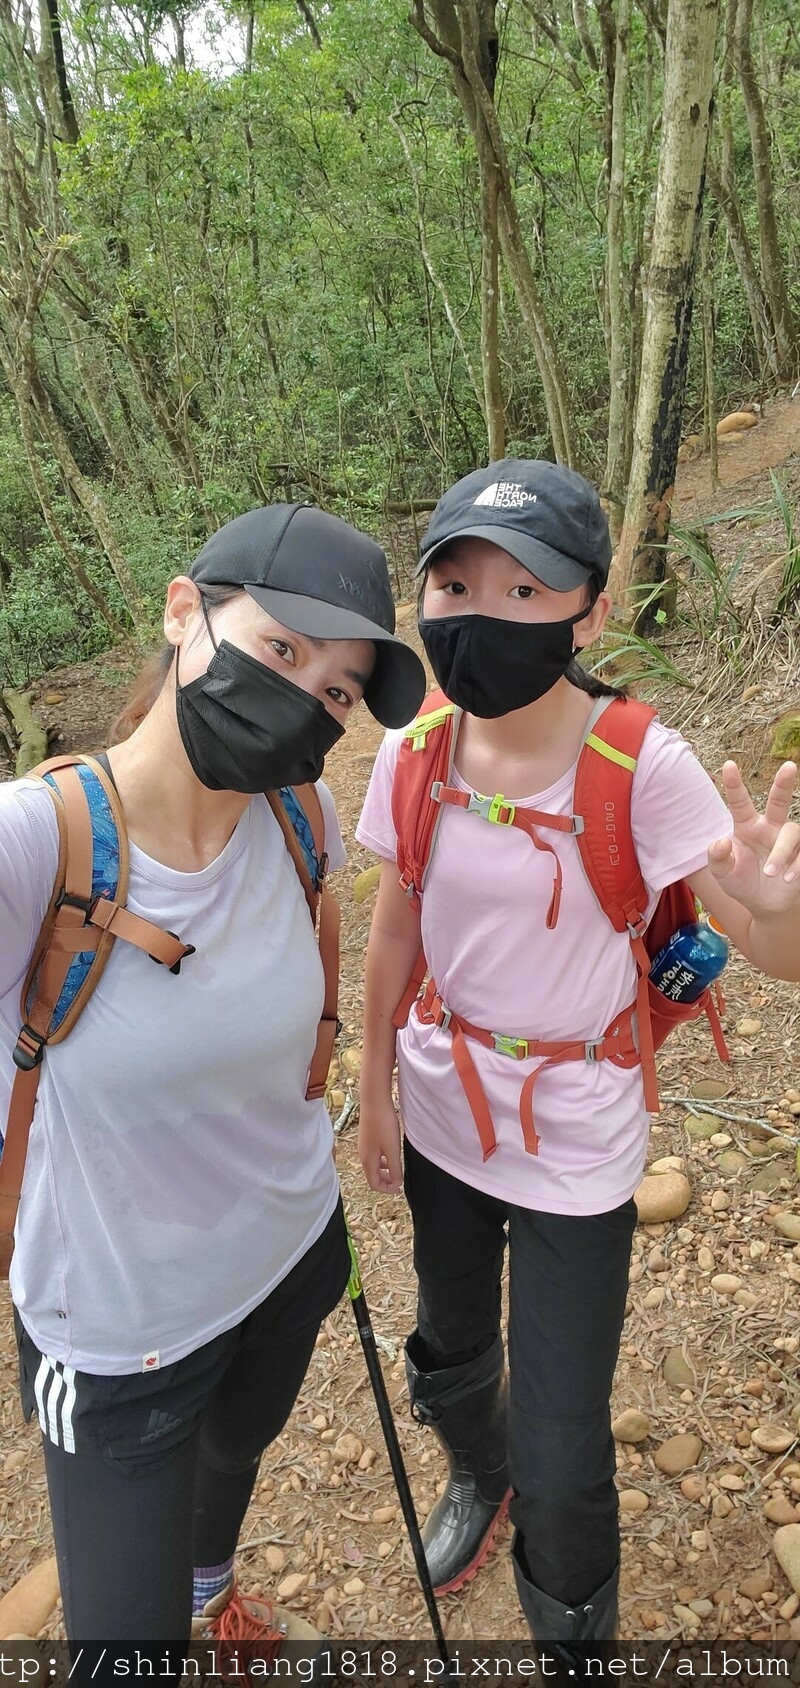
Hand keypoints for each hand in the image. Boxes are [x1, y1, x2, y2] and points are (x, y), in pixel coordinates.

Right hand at [359, 1097, 402, 1194]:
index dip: (387, 1189)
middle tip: (398, 1181)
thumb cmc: (384, 1125)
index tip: (399, 1187)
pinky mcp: (367, 1137)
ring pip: (373, 1165)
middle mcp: (363, 1155)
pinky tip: (391, 1153)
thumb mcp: (392, 1150)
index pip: (374, 1184)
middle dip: (385, 1182)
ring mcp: (364, 1146)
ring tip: (396, 1168)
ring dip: (384, 1171)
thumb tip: (396, 1185)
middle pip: (372, 1176)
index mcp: (368, 1161)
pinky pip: (374, 1155)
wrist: (374, 1101)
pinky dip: (382, 1160)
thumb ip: (395, 1169)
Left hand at [707, 760, 799, 915]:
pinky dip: (796, 866)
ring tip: (771, 874)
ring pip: (791, 832)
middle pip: (779, 800)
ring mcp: (788, 839)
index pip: (740, 802)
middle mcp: (769, 827)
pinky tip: (788, 879)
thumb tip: (722, 842)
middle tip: (789, 766)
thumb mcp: (723, 874)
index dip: (734, 784)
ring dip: (781, 853)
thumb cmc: (741, 883)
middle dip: (784, 783)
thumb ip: (717, 858)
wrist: (765, 905)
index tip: (728, 765)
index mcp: (747, 826)